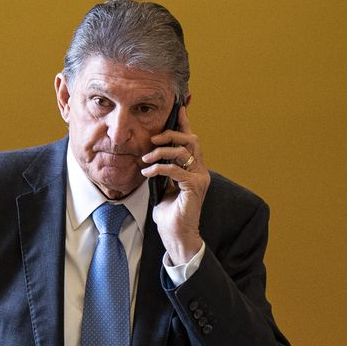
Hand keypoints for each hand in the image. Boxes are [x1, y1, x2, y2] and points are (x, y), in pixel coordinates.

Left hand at [142, 104, 208, 264]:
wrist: (176, 236)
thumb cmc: (169, 214)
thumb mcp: (162, 187)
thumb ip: (162, 171)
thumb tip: (150, 157)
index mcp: (194, 168)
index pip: (191, 141)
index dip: (185, 124)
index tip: (178, 109)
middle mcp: (200, 171)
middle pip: (191, 139)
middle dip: (170, 134)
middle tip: (152, 140)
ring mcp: (200, 178)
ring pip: (183, 151)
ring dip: (160, 152)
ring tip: (145, 158)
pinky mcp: (194, 187)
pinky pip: (175, 169)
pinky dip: (159, 168)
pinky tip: (147, 173)